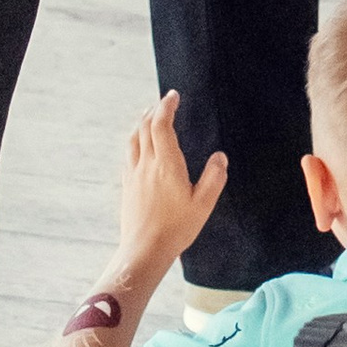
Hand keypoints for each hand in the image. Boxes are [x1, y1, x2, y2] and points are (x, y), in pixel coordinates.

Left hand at [118, 91, 229, 270]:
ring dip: (141, 123)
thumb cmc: (176, 229)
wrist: (144, 250)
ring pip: (133, 139)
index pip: (162, 125)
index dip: (166, 106)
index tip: (173, 96)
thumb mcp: (203, 204)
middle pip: (144, 127)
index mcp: (166, 165)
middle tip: (163, 102)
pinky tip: (138, 147)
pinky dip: (134, 141)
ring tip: (148, 116)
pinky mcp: (126, 186)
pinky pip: (128, 154)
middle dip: (154, 110)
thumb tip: (220, 157)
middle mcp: (146, 165)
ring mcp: (133, 175)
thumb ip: (214, 178)